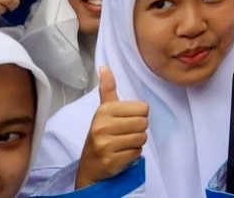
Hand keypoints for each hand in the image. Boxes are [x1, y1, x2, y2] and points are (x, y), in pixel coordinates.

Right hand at [76, 67, 148, 187]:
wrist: (90, 166)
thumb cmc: (101, 134)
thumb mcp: (104, 111)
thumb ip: (108, 89)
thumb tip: (104, 67)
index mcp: (104, 111)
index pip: (143, 108)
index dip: (138, 116)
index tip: (125, 121)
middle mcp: (102, 126)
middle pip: (144, 123)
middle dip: (138, 130)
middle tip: (124, 134)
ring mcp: (105, 144)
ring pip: (142, 138)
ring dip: (136, 143)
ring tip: (122, 144)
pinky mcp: (110, 160)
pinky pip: (137, 153)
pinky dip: (133, 154)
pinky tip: (120, 154)